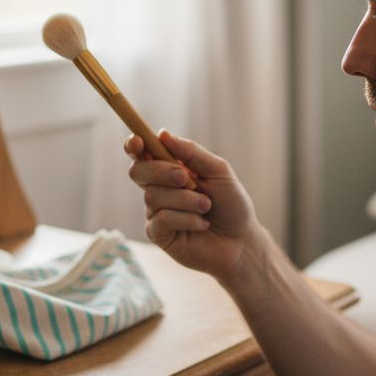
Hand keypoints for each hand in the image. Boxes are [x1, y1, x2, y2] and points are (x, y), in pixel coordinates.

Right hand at [125, 130, 261, 280]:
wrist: (241, 241)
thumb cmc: (231, 204)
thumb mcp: (218, 171)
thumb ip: (191, 152)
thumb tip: (162, 134)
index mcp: (170, 169)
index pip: (142, 154)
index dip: (134, 145)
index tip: (138, 141)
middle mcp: (159, 188)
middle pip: (138, 171)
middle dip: (161, 171)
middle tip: (186, 179)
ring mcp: (156, 211)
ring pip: (153, 196)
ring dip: (185, 199)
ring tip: (206, 207)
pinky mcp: (158, 234)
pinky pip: (161, 219)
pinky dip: (187, 218)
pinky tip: (202, 224)